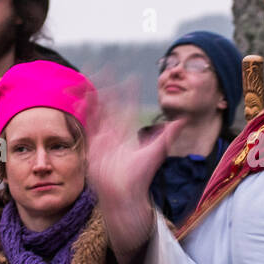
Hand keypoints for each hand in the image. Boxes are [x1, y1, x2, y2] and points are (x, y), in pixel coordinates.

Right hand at [84, 83, 179, 256]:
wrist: (124, 194)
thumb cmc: (141, 177)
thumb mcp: (157, 151)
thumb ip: (168, 134)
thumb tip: (183, 120)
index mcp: (128, 133)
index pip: (129, 107)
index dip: (130, 93)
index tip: (132, 78)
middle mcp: (113, 133)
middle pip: (108, 104)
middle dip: (106, 86)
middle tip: (105, 68)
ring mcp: (102, 138)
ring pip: (96, 111)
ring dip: (92, 96)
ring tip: (88, 79)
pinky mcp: (93, 145)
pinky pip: (87, 125)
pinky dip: (83, 112)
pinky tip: (80, 99)